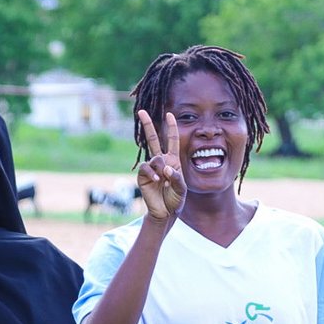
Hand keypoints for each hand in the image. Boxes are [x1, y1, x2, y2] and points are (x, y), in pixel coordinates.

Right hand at [136, 109, 184, 223]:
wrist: (166, 212)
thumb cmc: (176, 199)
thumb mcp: (182, 188)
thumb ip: (176, 177)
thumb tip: (164, 167)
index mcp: (173, 161)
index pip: (172, 140)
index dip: (171, 127)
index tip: (169, 114)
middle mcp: (161, 161)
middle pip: (153, 139)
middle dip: (148, 125)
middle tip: (141, 111)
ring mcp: (151, 168)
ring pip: (154, 157)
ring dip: (160, 168)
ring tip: (164, 181)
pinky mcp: (142, 176)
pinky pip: (145, 168)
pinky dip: (152, 173)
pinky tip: (158, 181)